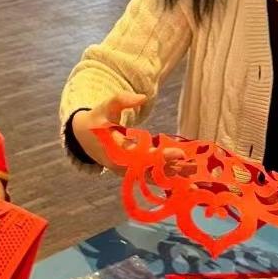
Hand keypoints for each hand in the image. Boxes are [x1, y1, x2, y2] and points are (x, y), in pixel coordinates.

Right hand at [70, 95, 190, 174]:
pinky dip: (166, 180)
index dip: (160, 156)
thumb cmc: (98, 119)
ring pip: (151, 178)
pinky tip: (183, 181)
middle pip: (149, 170)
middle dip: (171, 170)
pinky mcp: (132, 173)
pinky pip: (150, 178)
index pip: (141, 155)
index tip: (179, 153)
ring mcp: (127, 171)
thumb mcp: (106, 106)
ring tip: (193, 178)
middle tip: (192, 168)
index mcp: (116, 149)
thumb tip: (142, 97)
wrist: (84, 138)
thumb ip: (121, 100)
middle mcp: (122, 165)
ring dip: (172, 178)